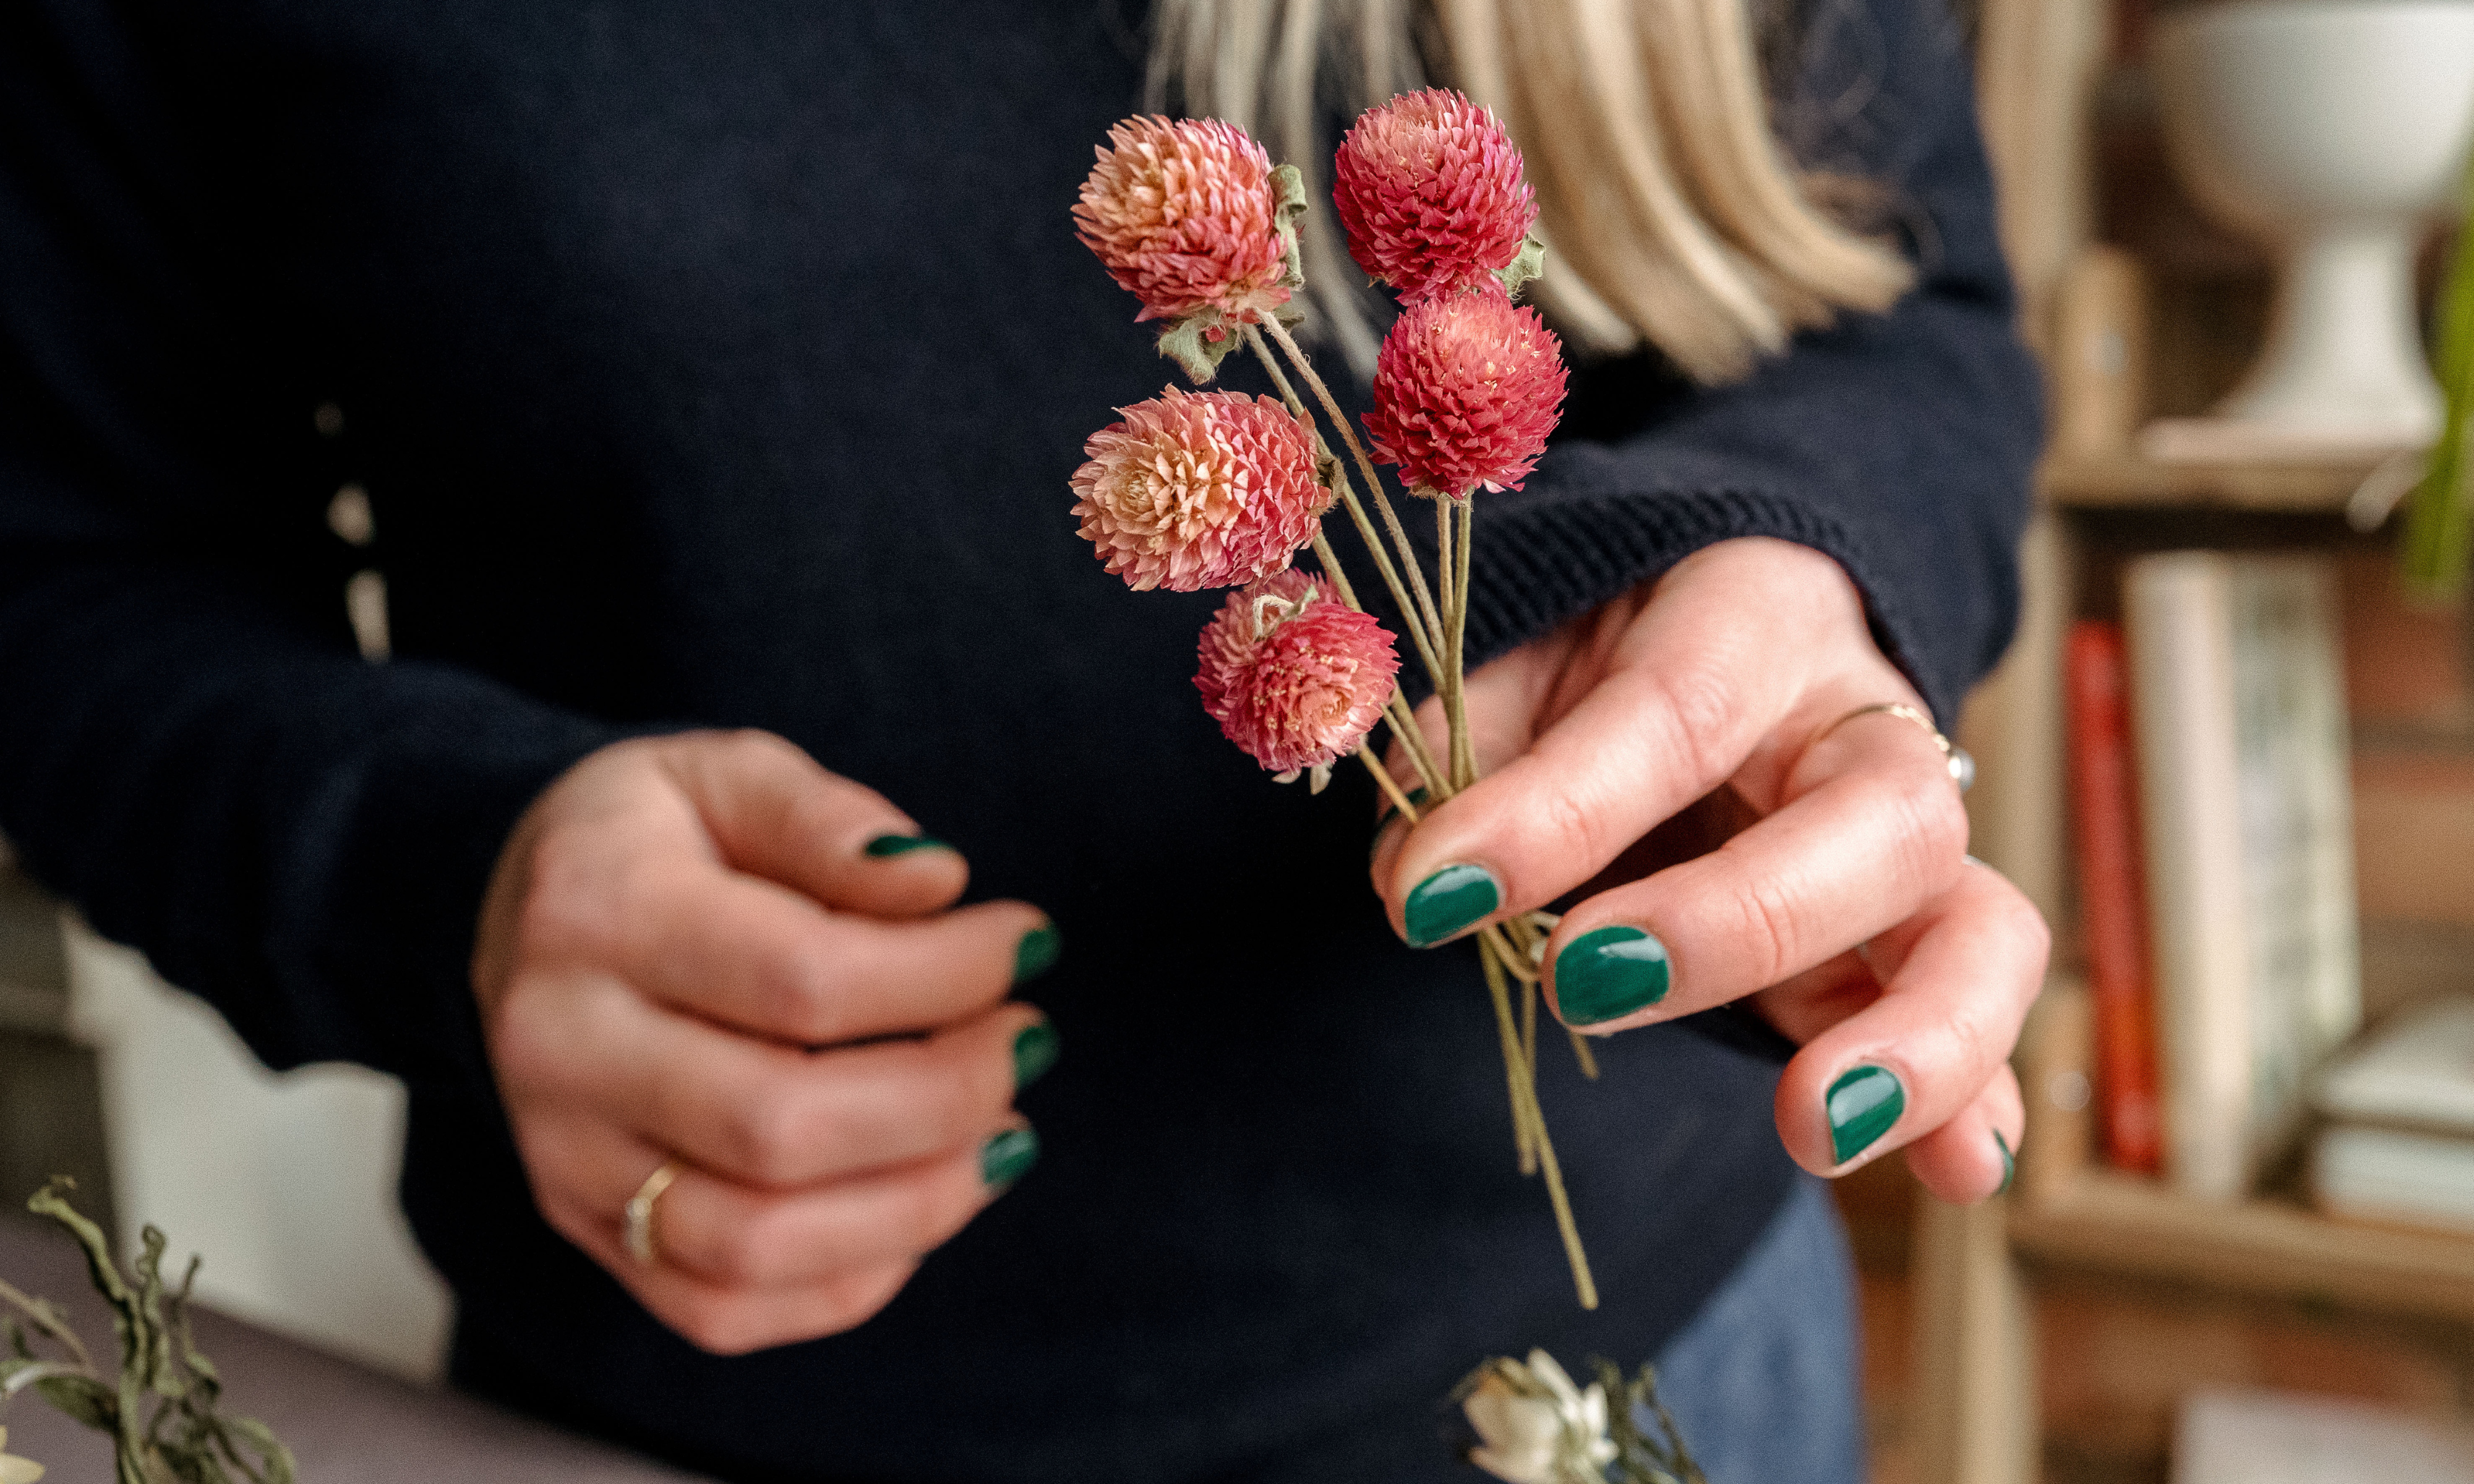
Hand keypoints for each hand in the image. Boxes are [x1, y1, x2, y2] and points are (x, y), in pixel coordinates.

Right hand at [472, 731, 1054, 1353]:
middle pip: (782, 1126)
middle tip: (1026, 1041)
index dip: (945, 973)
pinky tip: (920, 1201)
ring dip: (917, 1202)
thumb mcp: (726, 773)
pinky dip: (849, 1280)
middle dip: (946, 1095)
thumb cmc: (651, 837)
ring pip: (755, 1242)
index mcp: (597, 913)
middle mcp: (564, 1052)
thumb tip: (937, 884)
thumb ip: (827, 819)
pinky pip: (723, 1310)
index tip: (1025, 941)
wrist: (509, 915)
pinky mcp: (586, 1234)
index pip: (802, 978)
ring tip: (1003, 1135)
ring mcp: (565, 1162)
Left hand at [1372, 537, 2047, 1202]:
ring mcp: (1917, 852)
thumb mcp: (1527, 653)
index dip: (1556, 807)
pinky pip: (1980, 1018)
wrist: (1728, 639)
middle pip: (1874, 819)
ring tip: (1812, 1127)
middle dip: (1732, 920)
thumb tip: (1417, 865)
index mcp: (1755, 619)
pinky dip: (1976, 1102)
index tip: (1429, 895)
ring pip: (1983, 931)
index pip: (1677, 707)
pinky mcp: (1921, 948)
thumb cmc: (1611, 655)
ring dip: (1914, 1040)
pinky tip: (1952, 1172)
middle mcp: (1867, 731)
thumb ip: (1467, 742)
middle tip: (1582, 986)